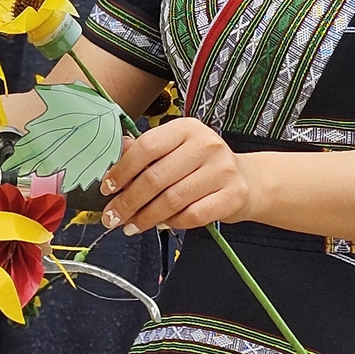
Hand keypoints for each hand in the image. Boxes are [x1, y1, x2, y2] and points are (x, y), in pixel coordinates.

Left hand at [99, 116, 253, 231]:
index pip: (147, 147)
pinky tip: (160, 225)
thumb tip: (116, 154)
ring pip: (172, 200)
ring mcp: (222, 170)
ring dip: (145, 217)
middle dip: (129, 201)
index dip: (123, 170)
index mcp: (186, 128)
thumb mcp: (175, 150)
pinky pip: (192, 215)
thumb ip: (146, 151)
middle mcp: (206, 145)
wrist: (246, 180)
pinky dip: (171, 223)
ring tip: (131, 226)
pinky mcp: (232, 196)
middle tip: (113, 217)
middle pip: (156, 177)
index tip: (107, 188)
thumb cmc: (202, 165)